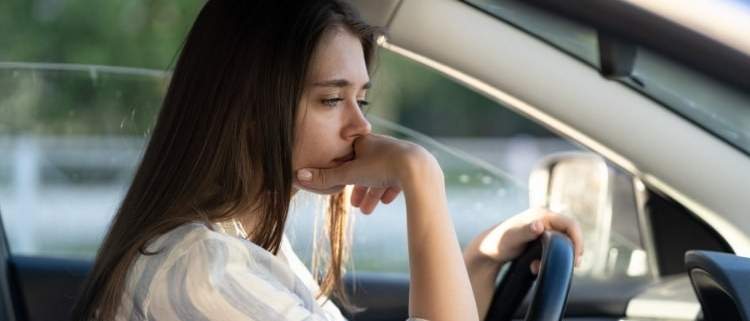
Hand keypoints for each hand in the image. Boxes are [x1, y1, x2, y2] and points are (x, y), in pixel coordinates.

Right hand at [295, 134, 435, 212]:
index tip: (339, 186)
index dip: (342, 172)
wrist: (417, 169)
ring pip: (381, 176)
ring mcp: (397, 156)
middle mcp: (381, 145)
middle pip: (365, 168)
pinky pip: (397, 179)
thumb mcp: (349, 173)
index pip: (349, 156)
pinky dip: (389, 190)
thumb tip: (298, 176)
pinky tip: (386, 201)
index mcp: (365, 142)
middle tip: (353, 205)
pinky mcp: (411, 167)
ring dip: (372, 194)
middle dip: (358, 187)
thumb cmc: (382, 166)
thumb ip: (325, 177)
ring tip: (367, 211)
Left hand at [465, 207, 583, 273]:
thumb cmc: (498, 242)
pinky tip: (535, 267)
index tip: (577, 258)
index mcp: (542, 214)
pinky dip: (549, 258)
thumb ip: (526, 231)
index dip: (578, 240)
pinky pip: (553, 246)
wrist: (486, 249)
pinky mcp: (538, 237)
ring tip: (541, 267)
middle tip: (571, 266)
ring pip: (562, 241)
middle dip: (571, 250)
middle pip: (570, 233)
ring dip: (559, 256)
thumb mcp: (512, 238)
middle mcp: (544, 218)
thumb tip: (538, 225)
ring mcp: (542, 227)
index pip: (571, 224)